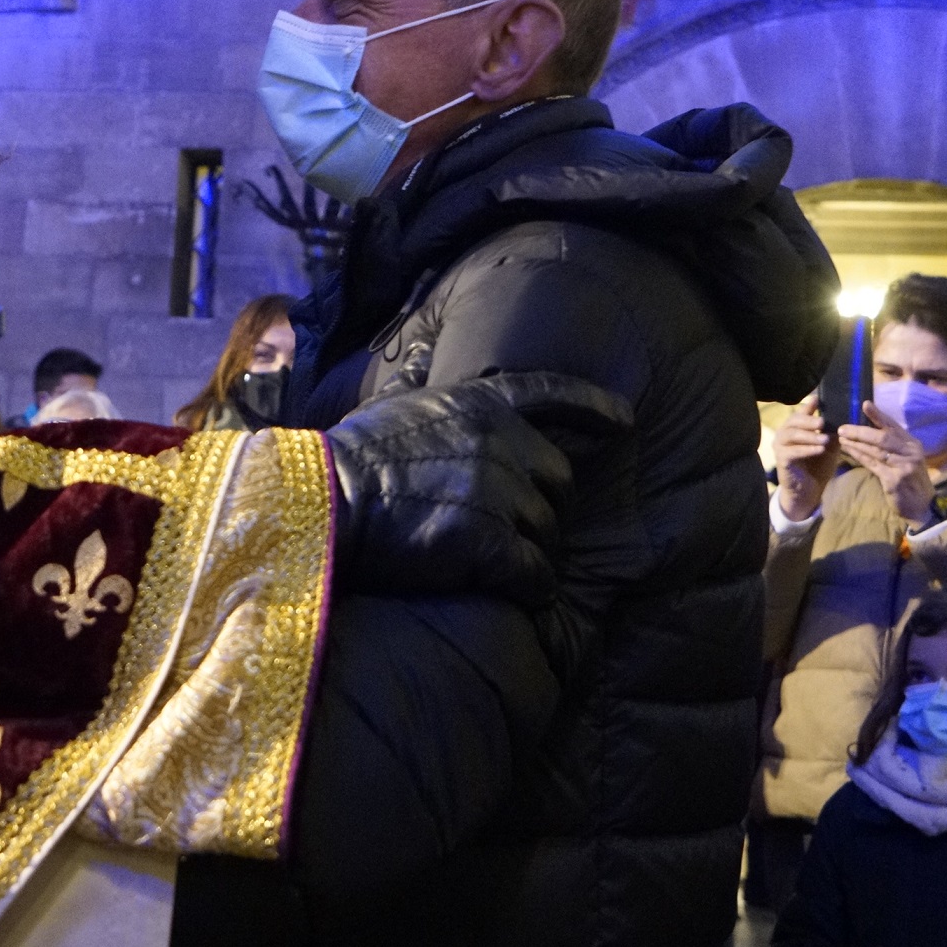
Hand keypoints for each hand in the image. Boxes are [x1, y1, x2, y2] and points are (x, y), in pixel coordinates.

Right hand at [325, 372, 629, 604]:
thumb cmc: (348, 458)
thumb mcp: (393, 402)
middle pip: (559, 481)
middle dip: (545, 509)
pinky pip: (535, 575)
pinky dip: (530, 589)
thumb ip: (422, 382)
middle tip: (512, 533)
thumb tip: (424, 353)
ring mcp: (496, 492)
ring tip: (494, 566)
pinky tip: (512, 593)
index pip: (549, 393)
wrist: (321, 502)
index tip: (625, 422)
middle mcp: (498, 441)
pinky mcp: (488, 543)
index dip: (593, 408)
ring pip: (548, 534)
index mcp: (477, 403)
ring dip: (531, 554)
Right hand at [772, 397, 834, 521]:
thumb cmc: (818, 466)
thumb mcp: (828, 447)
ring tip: (825, 438)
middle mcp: (784, 434)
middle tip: (822, 422)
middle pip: (793, 421)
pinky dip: (806, 449)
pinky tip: (819, 449)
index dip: (808, 406)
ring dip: (809, 436)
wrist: (808, 491)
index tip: (818, 399)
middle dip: (808, 420)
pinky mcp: (781, 460)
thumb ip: (830, 433)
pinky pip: (792, 452)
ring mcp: (780, 447)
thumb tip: (841, 418)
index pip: (800, 413)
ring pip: (791, 435)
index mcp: (795, 428)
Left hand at [837, 402, 934, 526]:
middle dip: (861, 431)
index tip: (864, 404)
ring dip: (856, 443)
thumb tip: (869, 428)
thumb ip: (893, 445)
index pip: (893, 426)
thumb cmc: (910, 479)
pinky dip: (859, 456)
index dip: (878, 415)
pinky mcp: (894, 479)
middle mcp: (910, 452)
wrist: (922, 505)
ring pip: (875, 450)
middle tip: (843, 427)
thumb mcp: (906, 458)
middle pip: (882, 437)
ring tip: (841, 437)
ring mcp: (903, 466)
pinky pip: (872, 464)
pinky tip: (848, 451)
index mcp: (912, 444)